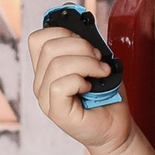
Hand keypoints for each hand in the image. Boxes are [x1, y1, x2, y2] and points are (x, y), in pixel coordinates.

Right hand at [27, 24, 135, 154]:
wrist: (116, 127)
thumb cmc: (106, 97)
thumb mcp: (96, 63)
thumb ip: (85, 47)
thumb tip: (83, 27)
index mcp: (46, 68)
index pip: (38, 38)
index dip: (62, 32)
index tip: (86, 42)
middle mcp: (40, 83)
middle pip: (49, 47)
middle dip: (81, 46)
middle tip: (99, 59)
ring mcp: (45, 98)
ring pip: (56, 64)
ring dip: (87, 63)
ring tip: (101, 72)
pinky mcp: (55, 112)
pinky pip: (60, 85)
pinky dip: (80, 80)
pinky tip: (90, 87)